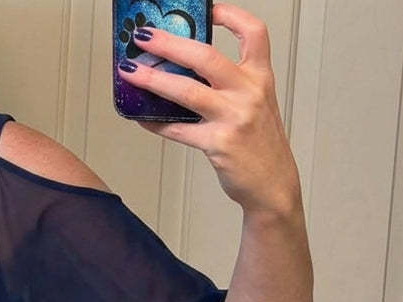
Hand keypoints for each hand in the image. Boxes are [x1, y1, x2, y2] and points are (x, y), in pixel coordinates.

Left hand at [116, 3, 301, 216]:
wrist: (272, 183)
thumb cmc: (259, 143)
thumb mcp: (255, 104)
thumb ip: (230, 85)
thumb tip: (183, 72)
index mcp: (261, 77)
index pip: (254, 32)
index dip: (230, 15)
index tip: (208, 7)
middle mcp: (249, 92)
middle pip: (206, 57)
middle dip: (170, 43)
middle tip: (144, 36)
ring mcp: (234, 118)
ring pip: (187, 91)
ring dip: (153, 79)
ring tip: (130, 71)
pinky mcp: (218, 144)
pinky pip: (178, 130)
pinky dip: (155, 123)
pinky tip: (140, 117)